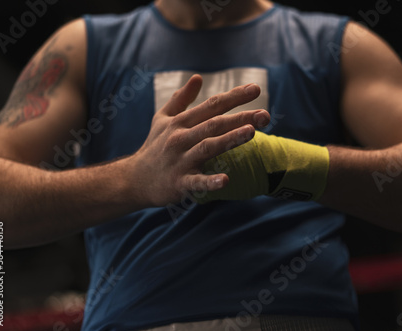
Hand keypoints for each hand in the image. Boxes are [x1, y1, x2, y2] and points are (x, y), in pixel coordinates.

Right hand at [128, 74, 270, 206]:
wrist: (135, 179)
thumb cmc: (154, 147)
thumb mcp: (162, 119)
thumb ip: (182, 99)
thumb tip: (198, 77)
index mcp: (180, 122)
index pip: (212, 105)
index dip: (234, 97)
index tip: (256, 89)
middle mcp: (181, 138)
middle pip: (214, 124)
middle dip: (241, 118)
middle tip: (266, 115)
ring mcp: (180, 160)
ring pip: (208, 147)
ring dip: (230, 140)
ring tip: (252, 133)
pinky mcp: (179, 182)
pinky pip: (196, 182)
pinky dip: (210, 182)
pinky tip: (226, 180)